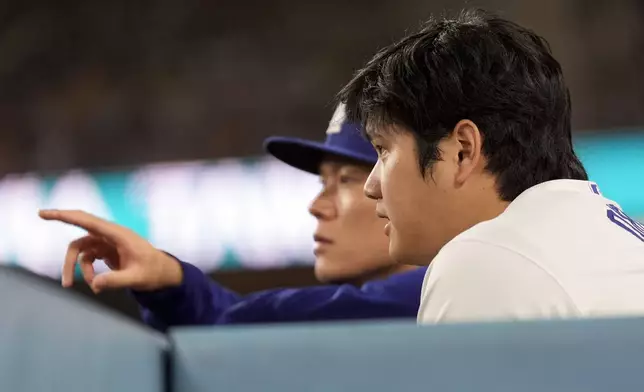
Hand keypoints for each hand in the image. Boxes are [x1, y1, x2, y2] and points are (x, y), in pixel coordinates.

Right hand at [38, 209, 182, 292]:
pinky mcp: (107, 251)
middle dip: (61, 227)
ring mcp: (108, 243)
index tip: (45, 212)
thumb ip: (116, 281)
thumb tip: (94, 285)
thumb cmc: (154, 272)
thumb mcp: (137, 279)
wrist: (163, 273)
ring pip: (81, 250)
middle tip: (40, 217)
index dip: (66, 216)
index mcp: (118, 235)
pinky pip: (87, 258)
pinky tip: (95, 283)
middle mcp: (111, 235)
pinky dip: (85, 271)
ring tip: (72, 285)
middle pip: (80, 233)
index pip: (88, 222)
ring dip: (74, 267)